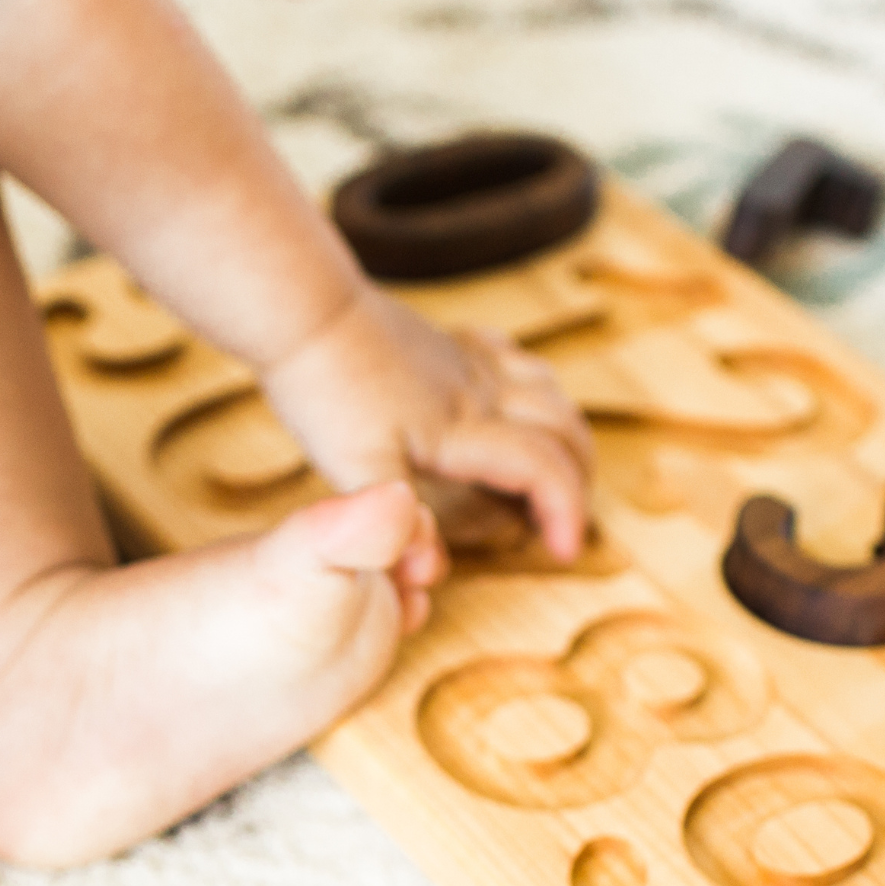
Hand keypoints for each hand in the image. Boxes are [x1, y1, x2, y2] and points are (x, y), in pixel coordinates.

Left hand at [258, 283, 593, 560]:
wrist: (306, 313)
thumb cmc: (324, 389)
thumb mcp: (352, 467)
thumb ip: (393, 523)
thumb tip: (430, 573)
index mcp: (462, 428)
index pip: (543, 470)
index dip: (567, 514)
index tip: (564, 552)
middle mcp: (480, 392)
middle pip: (565, 431)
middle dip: (578, 481)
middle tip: (560, 524)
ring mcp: (469, 363)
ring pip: (551, 392)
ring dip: (566, 436)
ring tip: (556, 476)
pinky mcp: (451, 344)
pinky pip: (517, 359)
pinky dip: (535, 390)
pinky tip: (519, 407)